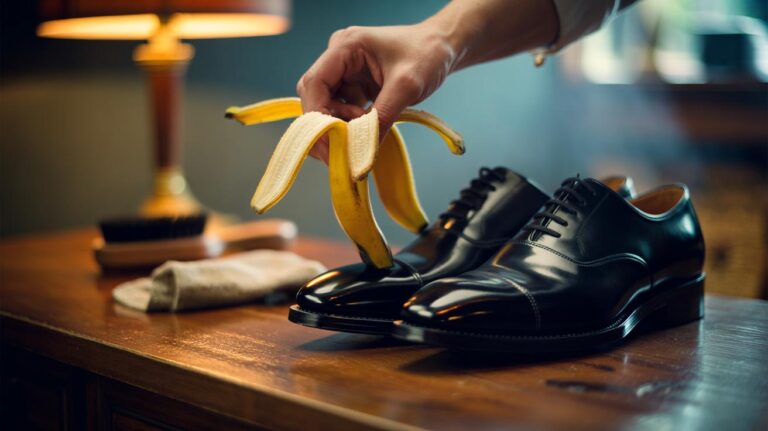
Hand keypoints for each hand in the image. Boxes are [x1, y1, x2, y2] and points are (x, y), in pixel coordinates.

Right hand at [296, 23, 457, 162]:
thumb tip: (362, 153)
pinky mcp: (354, 85)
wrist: (443, 48)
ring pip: (326, 105)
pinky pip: (340, 109)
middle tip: (344, 148)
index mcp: (345, 46)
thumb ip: (382, 118)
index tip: (330, 142)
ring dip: (339, 125)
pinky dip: (348, 125)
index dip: (317, 116)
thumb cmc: (427, 55)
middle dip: (326, 125)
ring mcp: (345, 71)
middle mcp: (338, 57)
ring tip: (363, 133)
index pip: (314, 83)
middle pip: (315, 97)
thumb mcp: (407, 87)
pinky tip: (365, 129)